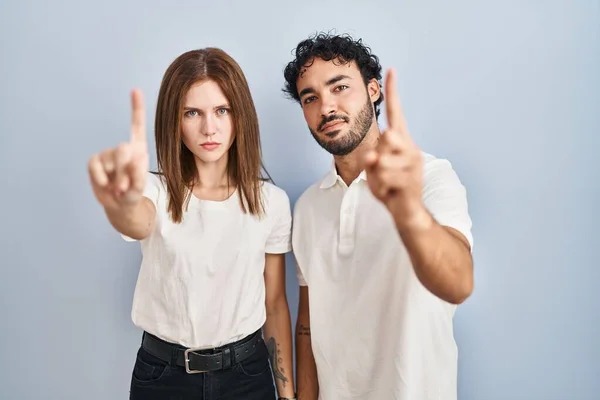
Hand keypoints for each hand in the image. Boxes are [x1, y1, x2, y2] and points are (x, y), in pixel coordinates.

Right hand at [87, 89, 148, 210]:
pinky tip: (106, 185)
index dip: (136, 108)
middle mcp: (123, 148)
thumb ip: (138, 174)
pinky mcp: (95, 162)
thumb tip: (136, 157)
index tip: (135, 90)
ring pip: (109, 160)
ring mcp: (107, 155)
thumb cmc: (133, 194)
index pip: (137, 126)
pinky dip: (100, 178)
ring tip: (119, 188)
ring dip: (115, 178)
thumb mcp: (139, 187)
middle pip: (122, 149)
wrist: (119, 205)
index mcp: (138, 149)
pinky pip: (95, 165)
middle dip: (125, 168)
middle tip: (126, 186)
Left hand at [363, 69, 427, 230]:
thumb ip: (374, 158)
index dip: (393, 92)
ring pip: (382, 160)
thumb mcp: (374, 170)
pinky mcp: (412, 180)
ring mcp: (414, 164)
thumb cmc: (389, 187)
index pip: (396, 113)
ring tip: (386, 184)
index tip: (391, 70)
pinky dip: (380, 188)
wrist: (406, 212)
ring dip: (376, 176)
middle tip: (382, 171)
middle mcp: (411, 148)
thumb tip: (375, 155)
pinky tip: (390, 192)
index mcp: (401, 141)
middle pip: (387, 136)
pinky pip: (386, 178)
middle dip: (377, 155)